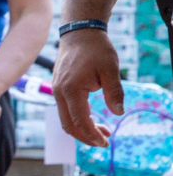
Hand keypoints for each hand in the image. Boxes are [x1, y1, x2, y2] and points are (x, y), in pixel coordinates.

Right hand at [53, 29, 123, 146]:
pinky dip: (77, 119)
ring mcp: (57, 90)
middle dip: (86, 137)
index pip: (79, 121)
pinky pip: (65, 110)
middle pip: (68, 125)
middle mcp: (59, 92)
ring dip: (82, 129)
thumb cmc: (95, 49)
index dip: (92, 135)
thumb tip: (118, 113)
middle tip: (105, 142)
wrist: (79, 32)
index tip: (106, 143)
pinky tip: (92, 118)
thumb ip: (114, 92)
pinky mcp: (59, 88)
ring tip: (103, 130)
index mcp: (71, 90)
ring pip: (65, 119)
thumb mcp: (110, 69)